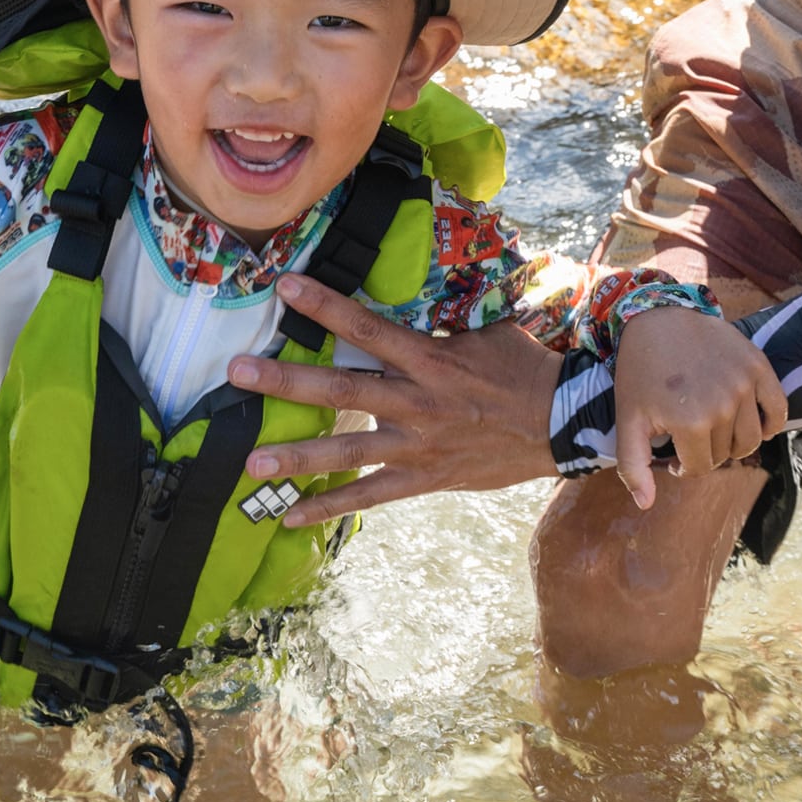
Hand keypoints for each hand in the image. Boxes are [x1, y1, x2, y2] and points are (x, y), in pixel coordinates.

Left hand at [223, 276, 563, 526]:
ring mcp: (418, 444)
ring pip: (347, 450)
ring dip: (296, 455)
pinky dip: (329, 507)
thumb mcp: (486, 331)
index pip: (366, 326)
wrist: (564, 424)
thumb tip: (414, 290)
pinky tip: (290, 516)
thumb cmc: (525, 369)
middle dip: (286, 380)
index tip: (284, 285)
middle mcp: (417, 401)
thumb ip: (442, 321)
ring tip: (251, 462)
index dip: (323, 306)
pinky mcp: (424, 477)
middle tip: (237, 373)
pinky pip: (369, 496)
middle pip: (342, 387)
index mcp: (430, 358)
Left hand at [609, 307, 785, 510]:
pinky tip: (754, 425)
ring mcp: (744, 384)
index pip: (699, 467)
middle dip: (705, 452)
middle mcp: (723, 405)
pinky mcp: (759, 366)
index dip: (683, 467)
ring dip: (734, 442)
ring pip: (750, 439)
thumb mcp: (628, 419)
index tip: (672, 457)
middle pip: (725, 454)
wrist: (657, 318)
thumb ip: (634, 466)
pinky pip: (779, 410)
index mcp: (691, 422)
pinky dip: (770, 424)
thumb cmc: (639, 372)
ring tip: (714, 430)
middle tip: (689, 437)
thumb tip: (646, 504)